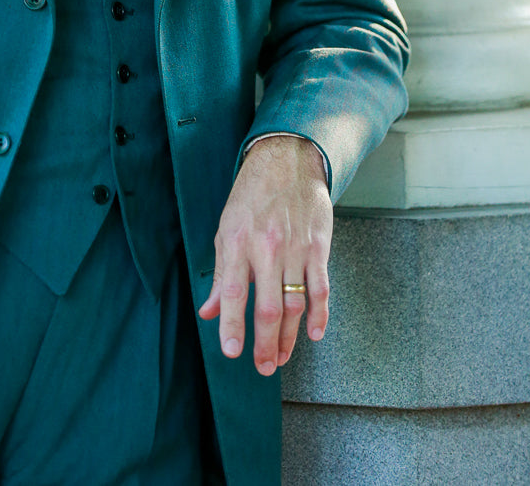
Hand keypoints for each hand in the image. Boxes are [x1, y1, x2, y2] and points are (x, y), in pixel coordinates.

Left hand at [198, 136, 331, 375]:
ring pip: (294, 304)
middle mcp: (266, 247)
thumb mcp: (226, 228)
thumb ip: (221, 274)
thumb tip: (209, 311)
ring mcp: (295, 248)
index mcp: (238, 241)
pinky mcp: (318, 247)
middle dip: (265, 343)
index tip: (232, 353)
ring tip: (283, 357)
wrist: (286, 161)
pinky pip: (321, 288)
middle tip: (264, 367)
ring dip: (290, 337)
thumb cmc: (251, 196)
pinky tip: (313, 334)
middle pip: (267, 307)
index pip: (234, 292)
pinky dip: (320, 315)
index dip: (232, 326)